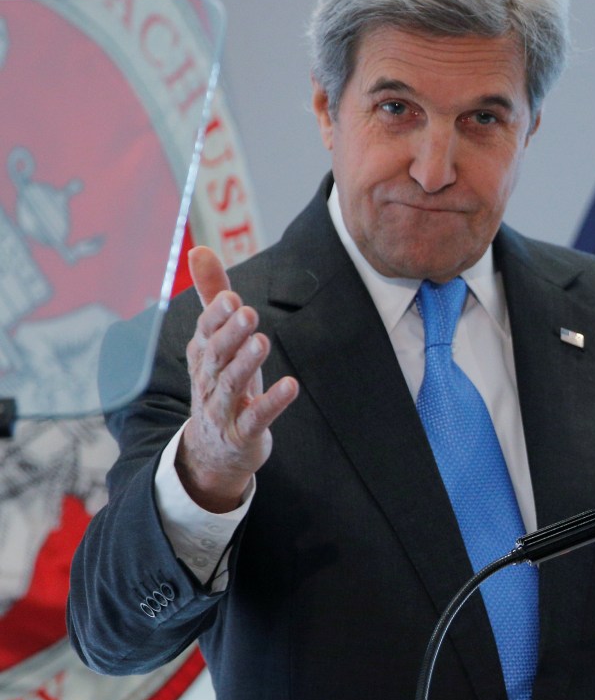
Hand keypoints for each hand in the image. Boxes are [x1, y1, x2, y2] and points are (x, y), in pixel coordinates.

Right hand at [176, 247, 298, 511]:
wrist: (213, 450)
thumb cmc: (220, 383)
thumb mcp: (218, 341)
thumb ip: (212, 296)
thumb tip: (198, 249)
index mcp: (203, 356)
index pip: (205, 332)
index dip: (215, 316)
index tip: (230, 297)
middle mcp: (208, 380)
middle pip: (217, 355)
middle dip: (230, 334)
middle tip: (248, 312)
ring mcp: (223, 409)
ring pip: (231, 385)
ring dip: (246, 363)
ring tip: (262, 341)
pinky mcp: (243, 433)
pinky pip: (256, 417)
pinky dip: (271, 402)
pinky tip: (291, 386)